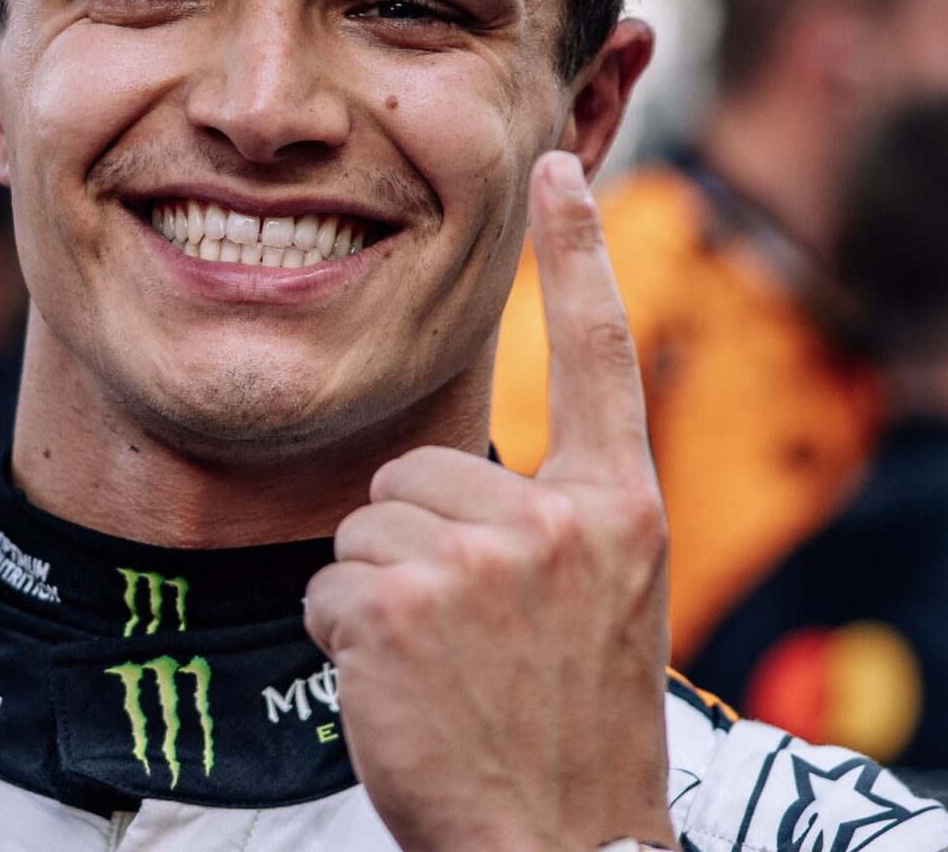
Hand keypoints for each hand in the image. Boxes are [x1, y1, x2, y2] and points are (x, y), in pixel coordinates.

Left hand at [305, 151, 673, 851]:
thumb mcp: (603, 609)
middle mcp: (557, 519)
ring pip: (366, 525)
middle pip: (418, 472)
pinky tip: (402, 694)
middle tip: (470, 645)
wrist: (563, 847)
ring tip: (443, 672)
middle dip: (416, 548)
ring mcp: (477, 560)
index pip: (600, 355)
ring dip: (379, 598)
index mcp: (620, 510)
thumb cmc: (570, 737)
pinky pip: (328, 587)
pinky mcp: (395, 605)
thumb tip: (456, 484)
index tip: (558, 165)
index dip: (577, 252)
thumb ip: (556, 525)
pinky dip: (343, 645)